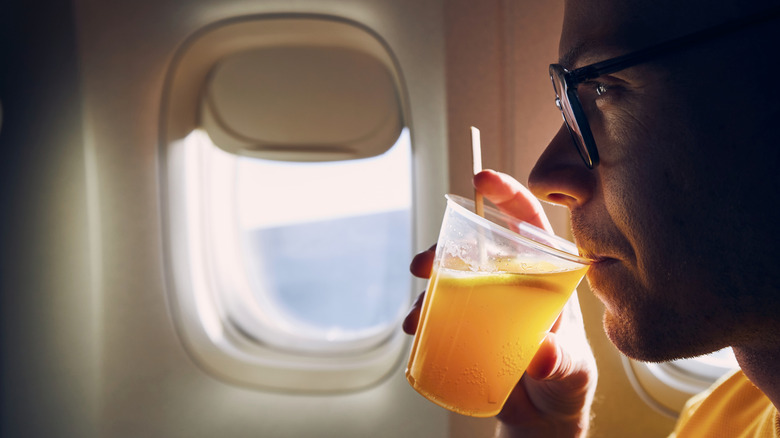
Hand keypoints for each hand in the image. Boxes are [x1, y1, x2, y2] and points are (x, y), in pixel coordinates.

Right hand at [403, 169, 596, 437]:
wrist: (541, 418)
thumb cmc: (565, 385)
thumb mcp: (571, 372)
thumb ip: (561, 363)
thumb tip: (543, 354)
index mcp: (545, 278)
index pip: (530, 225)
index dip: (508, 196)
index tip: (482, 180)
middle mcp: (512, 283)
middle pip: (477, 248)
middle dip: (445, 247)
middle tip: (426, 263)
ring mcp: (487, 303)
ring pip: (453, 276)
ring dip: (429, 285)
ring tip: (419, 314)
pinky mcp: (468, 327)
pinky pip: (441, 310)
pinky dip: (423, 315)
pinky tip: (416, 329)